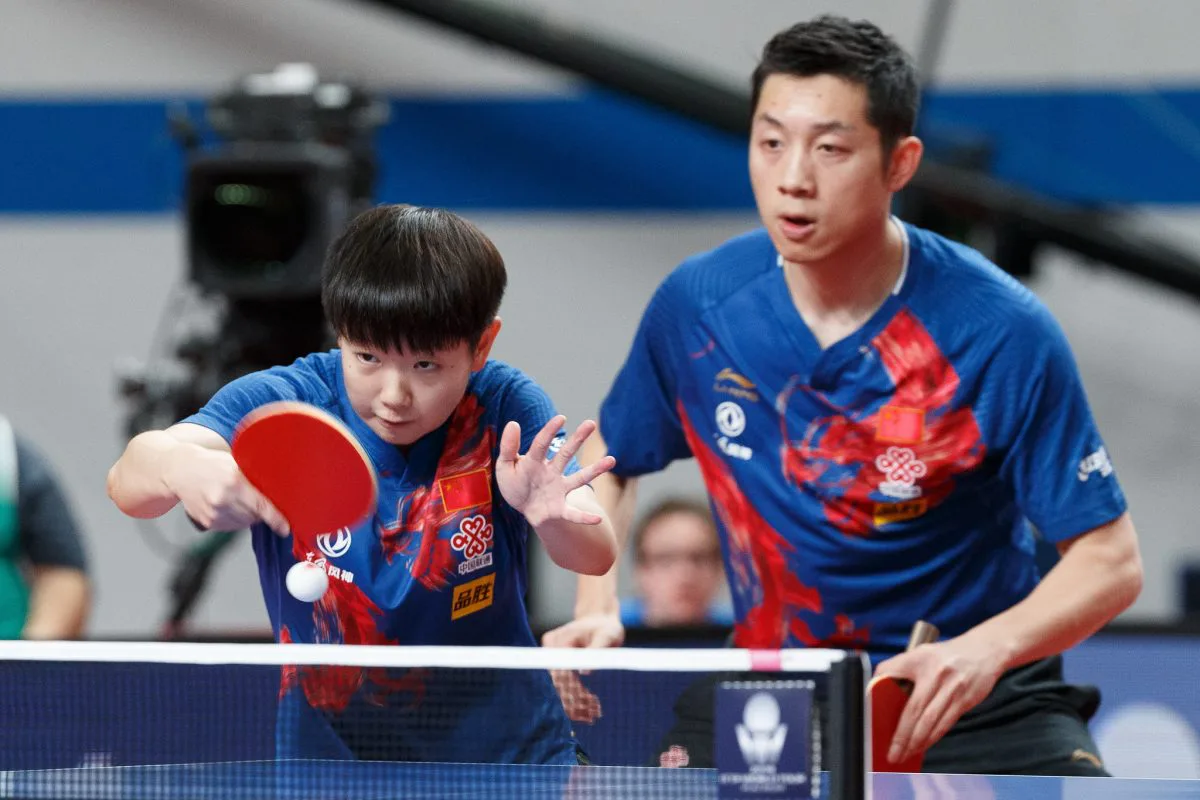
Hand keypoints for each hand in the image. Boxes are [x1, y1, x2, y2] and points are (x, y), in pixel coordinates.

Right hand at [164, 445, 289, 534]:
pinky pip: (232, 527)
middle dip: (260, 511)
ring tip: (238, 499)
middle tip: (254, 498)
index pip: (261, 506)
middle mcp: (222, 500)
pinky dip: (236, 519)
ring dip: (248, 515)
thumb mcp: (235, 462)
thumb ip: (254, 477)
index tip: (285, 528)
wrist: (180, 470)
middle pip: (254, 516)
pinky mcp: (207, 522)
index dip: (276, 519)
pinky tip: (228, 506)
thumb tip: (278, 491)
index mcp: (233, 482)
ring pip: (244, 523)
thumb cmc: (211, 463)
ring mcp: (213, 513)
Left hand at [496, 415, 615, 526]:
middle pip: (566, 454)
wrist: (524, 508)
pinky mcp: (559, 509)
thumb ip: (508, 447)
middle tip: (591, 423)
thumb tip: (513, 422)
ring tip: (612, 460)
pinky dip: (584, 517)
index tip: (561, 418)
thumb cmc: (515, 484)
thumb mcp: (505, 466)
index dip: (550, 431)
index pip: (542, 444)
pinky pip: (573, 514)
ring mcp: (558, 490)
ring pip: (578, 478)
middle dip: (578, 439)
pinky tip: (597, 519)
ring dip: (595, 470)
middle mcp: (551, 472)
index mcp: (535, 461)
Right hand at [542, 612, 624, 722]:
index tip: (588, 703)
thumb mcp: (606, 635)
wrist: (601, 621)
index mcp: (559, 640)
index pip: (560, 671)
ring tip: (593, 714)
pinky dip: (576, 696)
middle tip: (593, 715)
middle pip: (558, 680)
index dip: (572, 689)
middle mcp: (550, 648)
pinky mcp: (557, 664)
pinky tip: (588, 708)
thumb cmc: (606, 628)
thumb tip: (584, 672)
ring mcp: (551, 656)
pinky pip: (563, 683)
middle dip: (574, 699)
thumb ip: (595, 651)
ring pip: (559, 685)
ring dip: (575, 701)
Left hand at [872, 636, 1005, 764]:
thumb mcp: (922, 653)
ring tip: (905, 754)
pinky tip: (923, 745)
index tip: (869, 712)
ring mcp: (951, 688)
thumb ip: (903, 669)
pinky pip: (945, 724)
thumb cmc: (947, 655)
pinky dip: (932, 737)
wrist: (985, 649)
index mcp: (918, 657)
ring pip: (930, 722)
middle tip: (892, 752)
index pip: (889, 672)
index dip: (876, 691)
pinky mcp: (965, 700)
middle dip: (901, 735)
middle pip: (913, 710)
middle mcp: (935, 673)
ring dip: (916, 742)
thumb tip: (880, 693)